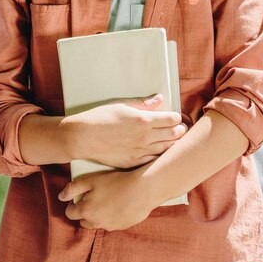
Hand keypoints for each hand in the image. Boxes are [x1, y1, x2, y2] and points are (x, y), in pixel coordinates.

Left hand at [59, 168, 161, 230]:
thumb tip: (61, 197)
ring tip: (107, 202)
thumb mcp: (91, 180)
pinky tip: (118, 205)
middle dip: (84, 212)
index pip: (70, 213)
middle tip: (92, 200)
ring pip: (97, 223)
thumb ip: (73, 188)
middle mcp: (95, 222)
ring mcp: (109, 226)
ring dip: (98, 216)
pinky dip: (111, 217)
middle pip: (83, 221)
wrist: (143, 190)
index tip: (78, 198)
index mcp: (85, 211)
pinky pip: (111, 224)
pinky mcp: (121, 226)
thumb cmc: (116, 182)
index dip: (72, 205)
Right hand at [62, 95, 186, 168]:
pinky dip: (160, 156)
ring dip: (172, 144)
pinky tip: (160, 153)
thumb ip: (143, 104)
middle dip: (179, 131)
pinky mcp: (133, 162)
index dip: (176, 118)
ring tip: (173, 140)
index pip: (172, 119)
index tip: (175, 118)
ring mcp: (140, 151)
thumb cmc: (100, 118)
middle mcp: (145, 136)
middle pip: (174, 135)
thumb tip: (160, 99)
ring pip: (166, 149)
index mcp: (144, 119)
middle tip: (179, 129)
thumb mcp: (122, 105)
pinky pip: (153, 160)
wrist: (83, 138)